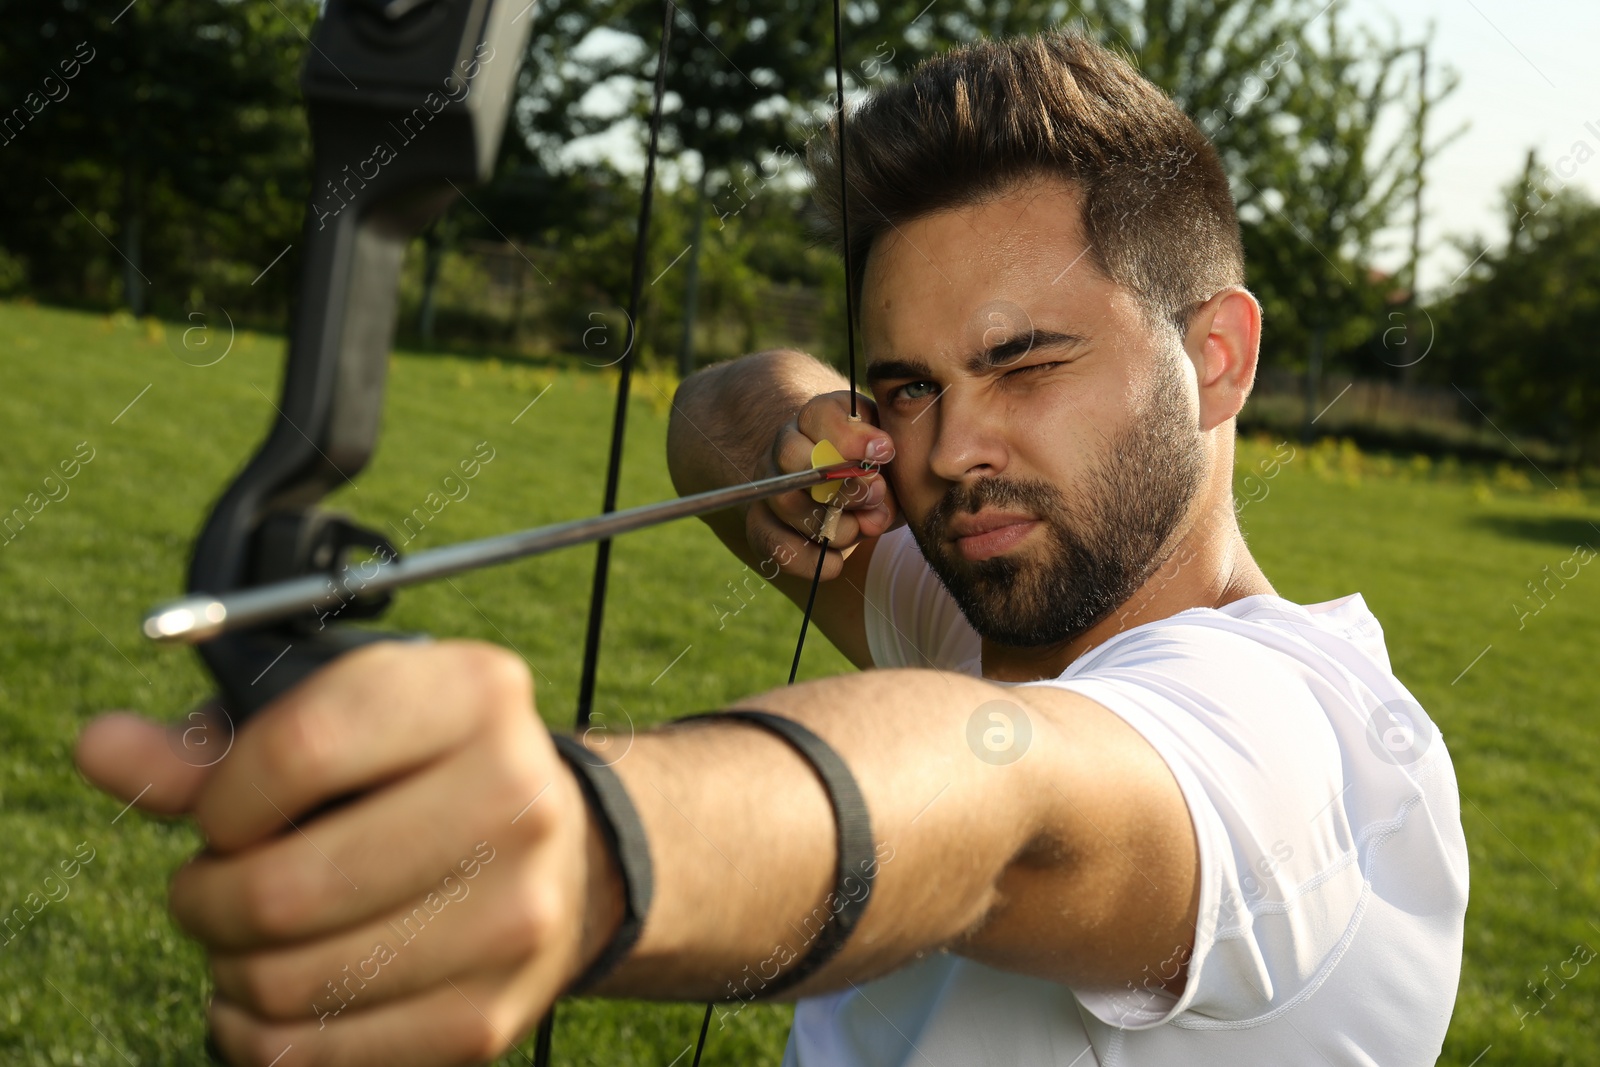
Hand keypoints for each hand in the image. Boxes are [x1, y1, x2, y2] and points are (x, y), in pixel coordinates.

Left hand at [74, 641, 620, 1066]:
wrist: (559, 854)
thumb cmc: (418, 772)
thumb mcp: (339, 722)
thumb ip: (216, 743)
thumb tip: (100, 748)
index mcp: (475, 694)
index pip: (300, 751)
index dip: (223, 798)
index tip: (221, 816)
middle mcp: (516, 797)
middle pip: (287, 887)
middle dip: (207, 900)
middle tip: (209, 889)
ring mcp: (513, 915)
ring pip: (292, 980)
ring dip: (229, 969)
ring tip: (240, 940)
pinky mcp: (489, 1012)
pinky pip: (317, 1052)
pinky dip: (258, 1034)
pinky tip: (266, 998)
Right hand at [753, 390, 898, 579]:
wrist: (853, 491)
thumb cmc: (878, 469)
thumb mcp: (891, 461)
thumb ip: (888, 475)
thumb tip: (874, 505)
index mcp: (818, 418)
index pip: (819, 416)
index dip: (851, 438)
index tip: (885, 453)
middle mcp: (785, 447)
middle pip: (792, 458)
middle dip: (840, 484)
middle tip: (875, 497)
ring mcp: (770, 485)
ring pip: (785, 501)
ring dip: (831, 524)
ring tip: (862, 529)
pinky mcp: (761, 524)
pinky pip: (770, 542)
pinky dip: (806, 560)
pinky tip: (836, 562)